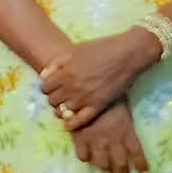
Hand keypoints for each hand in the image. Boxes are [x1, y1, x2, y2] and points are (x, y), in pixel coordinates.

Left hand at [40, 30, 160, 125]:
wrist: (128, 54)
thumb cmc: (102, 48)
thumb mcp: (75, 50)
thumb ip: (57, 63)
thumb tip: (43, 76)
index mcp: (65, 72)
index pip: (44, 88)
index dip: (47, 87)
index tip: (53, 86)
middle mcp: (72, 87)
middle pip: (52, 100)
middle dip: (53, 98)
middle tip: (61, 95)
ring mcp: (85, 98)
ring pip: (62, 112)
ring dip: (61, 110)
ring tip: (67, 106)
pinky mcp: (98, 105)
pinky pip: (79, 121)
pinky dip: (71, 124)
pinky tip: (69, 124)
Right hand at [69, 99, 148, 172]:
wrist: (89, 91)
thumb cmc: (111, 96)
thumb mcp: (124, 107)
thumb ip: (125, 121)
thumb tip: (126, 126)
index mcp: (126, 133)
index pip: (137, 155)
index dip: (141, 165)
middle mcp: (113, 142)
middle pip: (120, 165)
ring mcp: (97, 142)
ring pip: (102, 164)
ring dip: (105, 170)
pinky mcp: (81, 140)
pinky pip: (83, 156)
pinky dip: (85, 158)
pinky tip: (86, 157)